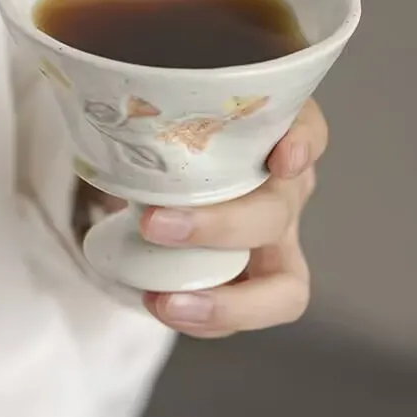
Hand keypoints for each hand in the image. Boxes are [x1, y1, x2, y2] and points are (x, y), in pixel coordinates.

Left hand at [140, 99, 326, 337]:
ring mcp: (273, 244)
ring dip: (230, 302)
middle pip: (276, 212)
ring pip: (285, 287)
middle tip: (155, 224)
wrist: (147, 179)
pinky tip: (156, 302)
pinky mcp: (250, 285)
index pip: (306, 129)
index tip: (282, 158)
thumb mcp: (162, 116)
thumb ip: (153, 105)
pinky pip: (240, 315)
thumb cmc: (164, 139)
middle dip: (222, 226)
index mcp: (269, 137)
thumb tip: (111, 99)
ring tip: (168, 302)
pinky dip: (205, 318)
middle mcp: (283, 191)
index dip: (302, 144)